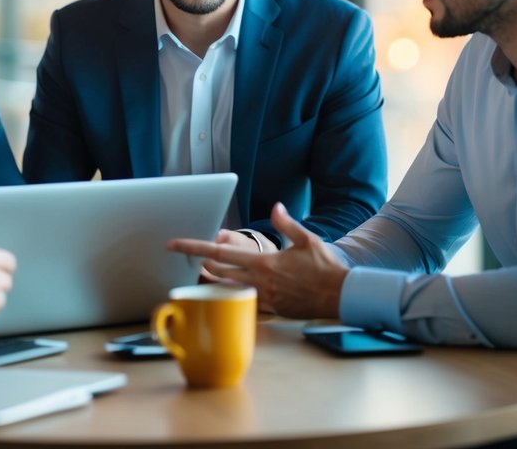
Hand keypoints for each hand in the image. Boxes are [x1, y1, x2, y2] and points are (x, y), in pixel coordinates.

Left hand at [167, 203, 347, 317]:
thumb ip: (287, 224)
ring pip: (226, 289)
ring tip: (196, 273)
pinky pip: (243, 301)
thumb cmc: (325, 267)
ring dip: (210, 280)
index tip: (174, 244)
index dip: (194, 247)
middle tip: (184, 257)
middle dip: (198, 264)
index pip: (220, 252)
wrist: (341, 295)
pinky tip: (224, 290)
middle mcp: (259, 281)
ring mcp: (264, 297)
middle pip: (217, 272)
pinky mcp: (271, 309)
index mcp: (264, 262)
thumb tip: (276, 206)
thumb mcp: (307, 239)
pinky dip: (230, 294)